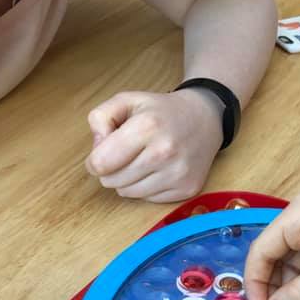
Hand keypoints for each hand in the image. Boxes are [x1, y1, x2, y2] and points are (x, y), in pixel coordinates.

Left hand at [85, 90, 221, 201]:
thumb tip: (96, 151)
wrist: (205, 118)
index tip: (101, 154)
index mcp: (146, 126)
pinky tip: (158, 170)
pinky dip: (147, 188)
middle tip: (125, 155)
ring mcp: (178, 173)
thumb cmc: (161, 111)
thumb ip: (100, 118)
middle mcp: (164, 152)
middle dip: (111, 170)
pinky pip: (148, 200)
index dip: (94, 161)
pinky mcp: (188, 189)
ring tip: (141, 161)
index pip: (101, 163)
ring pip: (128, 193)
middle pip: (112, 181)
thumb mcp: (127, 100)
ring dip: (128, 180)